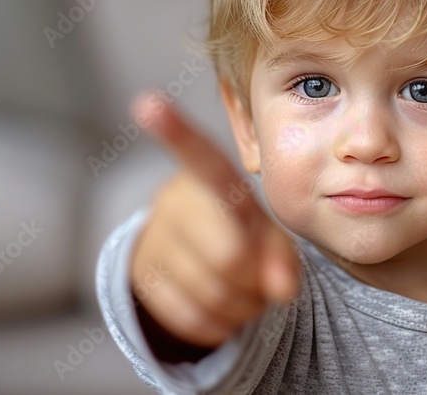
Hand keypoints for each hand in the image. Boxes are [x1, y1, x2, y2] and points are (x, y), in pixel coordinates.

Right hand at [129, 93, 300, 347]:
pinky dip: (218, 324)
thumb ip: (284, 256)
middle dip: (256, 277)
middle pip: (228, 255)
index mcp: (211, 179)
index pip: (199, 157)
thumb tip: (281, 289)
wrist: (196, 256)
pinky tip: (223, 308)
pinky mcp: (142, 278)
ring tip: (244, 288)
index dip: (175, 132)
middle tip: (262, 276)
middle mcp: (175, 201)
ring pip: (212, 292)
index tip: (148, 102)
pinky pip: (190, 317)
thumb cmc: (242, 231)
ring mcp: (154, 239)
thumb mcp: (268, 233)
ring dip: (242, 305)